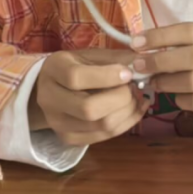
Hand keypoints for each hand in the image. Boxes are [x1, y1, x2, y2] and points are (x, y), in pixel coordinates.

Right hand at [31, 50, 148, 145]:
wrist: (52, 88)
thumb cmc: (77, 67)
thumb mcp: (91, 55)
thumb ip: (115, 59)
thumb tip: (142, 63)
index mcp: (54, 70)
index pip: (76, 77)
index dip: (107, 76)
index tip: (128, 73)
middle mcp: (49, 99)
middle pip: (89, 108)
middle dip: (122, 98)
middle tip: (134, 88)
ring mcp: (57, 123)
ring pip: (101, 126)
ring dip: (129, 112)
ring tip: (137, 98)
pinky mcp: (68, 138)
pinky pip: (104, 136)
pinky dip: (127, 123)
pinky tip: (134, 110)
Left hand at [133, 23, 192, 127]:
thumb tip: (152, 47)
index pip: (190, 32)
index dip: (160, 36)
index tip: (136, 42)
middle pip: (190, 57)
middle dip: (158, 61)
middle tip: (139, 66)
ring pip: (192, 81)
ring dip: (166, 83)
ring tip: (155, 83)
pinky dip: (181, 100)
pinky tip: (177, 98)